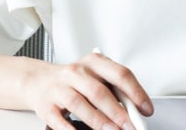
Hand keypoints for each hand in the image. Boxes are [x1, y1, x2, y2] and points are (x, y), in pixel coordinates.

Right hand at [23, 51, 152, 129]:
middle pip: (99, 92)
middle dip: (118, 112)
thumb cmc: (73, 80)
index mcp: (93, 62)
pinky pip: (60, 120)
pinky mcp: (47, 106)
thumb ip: (114, 88)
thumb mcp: (95, 76)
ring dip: (100, 122)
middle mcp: (75, 72)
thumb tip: (135, 109)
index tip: (146, 109)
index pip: (119, 74)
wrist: (38, 80)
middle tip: (132, 126)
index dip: (136, 92)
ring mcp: (59, 88)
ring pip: (80, 105)